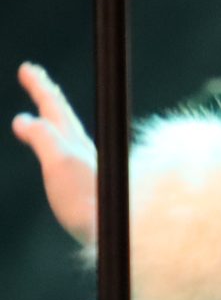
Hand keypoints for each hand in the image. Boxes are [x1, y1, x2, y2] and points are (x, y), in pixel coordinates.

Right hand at [12, 62, 97, 245]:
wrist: (118, 232)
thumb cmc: (88, 201)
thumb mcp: (59, 163)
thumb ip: (43, 138)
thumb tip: (24, 119)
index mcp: (74, 142)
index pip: (55, 105)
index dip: (40, 86)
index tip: (27, 67)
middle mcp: (82, 149)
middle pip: (61, 114)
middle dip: (45, 92)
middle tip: (31, 74)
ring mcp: (86, 166)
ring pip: (65, 131)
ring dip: (51, 115)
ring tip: (41, 108)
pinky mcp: (87, 184)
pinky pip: (67, 150)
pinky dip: (56, 139)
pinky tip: (59, 150)